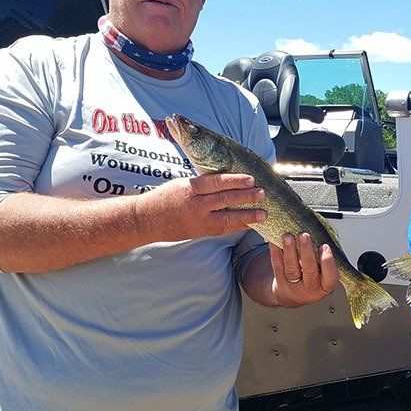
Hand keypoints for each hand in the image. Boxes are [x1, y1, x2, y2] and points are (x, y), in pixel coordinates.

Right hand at [135, 173, 266, 241]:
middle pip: (225, 200)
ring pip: (227, 218)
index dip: (235, 180)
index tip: (251, 179)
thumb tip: (228, 177)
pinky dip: (238, 226)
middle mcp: (195, 205)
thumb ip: (203, 182)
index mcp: (191, 188)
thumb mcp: (182, 183)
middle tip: (263, 194)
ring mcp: (199, 221)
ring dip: (247, 216)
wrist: (147, 220)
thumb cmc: (166, 197)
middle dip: (246, 197)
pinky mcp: (201, 232)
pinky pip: (223, 229)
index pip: (216, 182)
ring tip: (263, 213)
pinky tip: (251, 224)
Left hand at [269, 232, 338, 306]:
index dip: (328, 262)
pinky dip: (275, 253)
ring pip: (291, 269)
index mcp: (325, 286)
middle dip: (307, 252)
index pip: (330, 277)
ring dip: (290, 251)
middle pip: (310, 272)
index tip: (324, 246)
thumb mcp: (322, 274)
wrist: (292, 296)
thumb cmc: (311, 279)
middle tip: (304, 235)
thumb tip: (318, 235)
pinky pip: (277, 267)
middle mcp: (310, 289)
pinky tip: (274, 241)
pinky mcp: (280, 284)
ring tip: (288, 236)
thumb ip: (322, 260)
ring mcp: (294, 288)